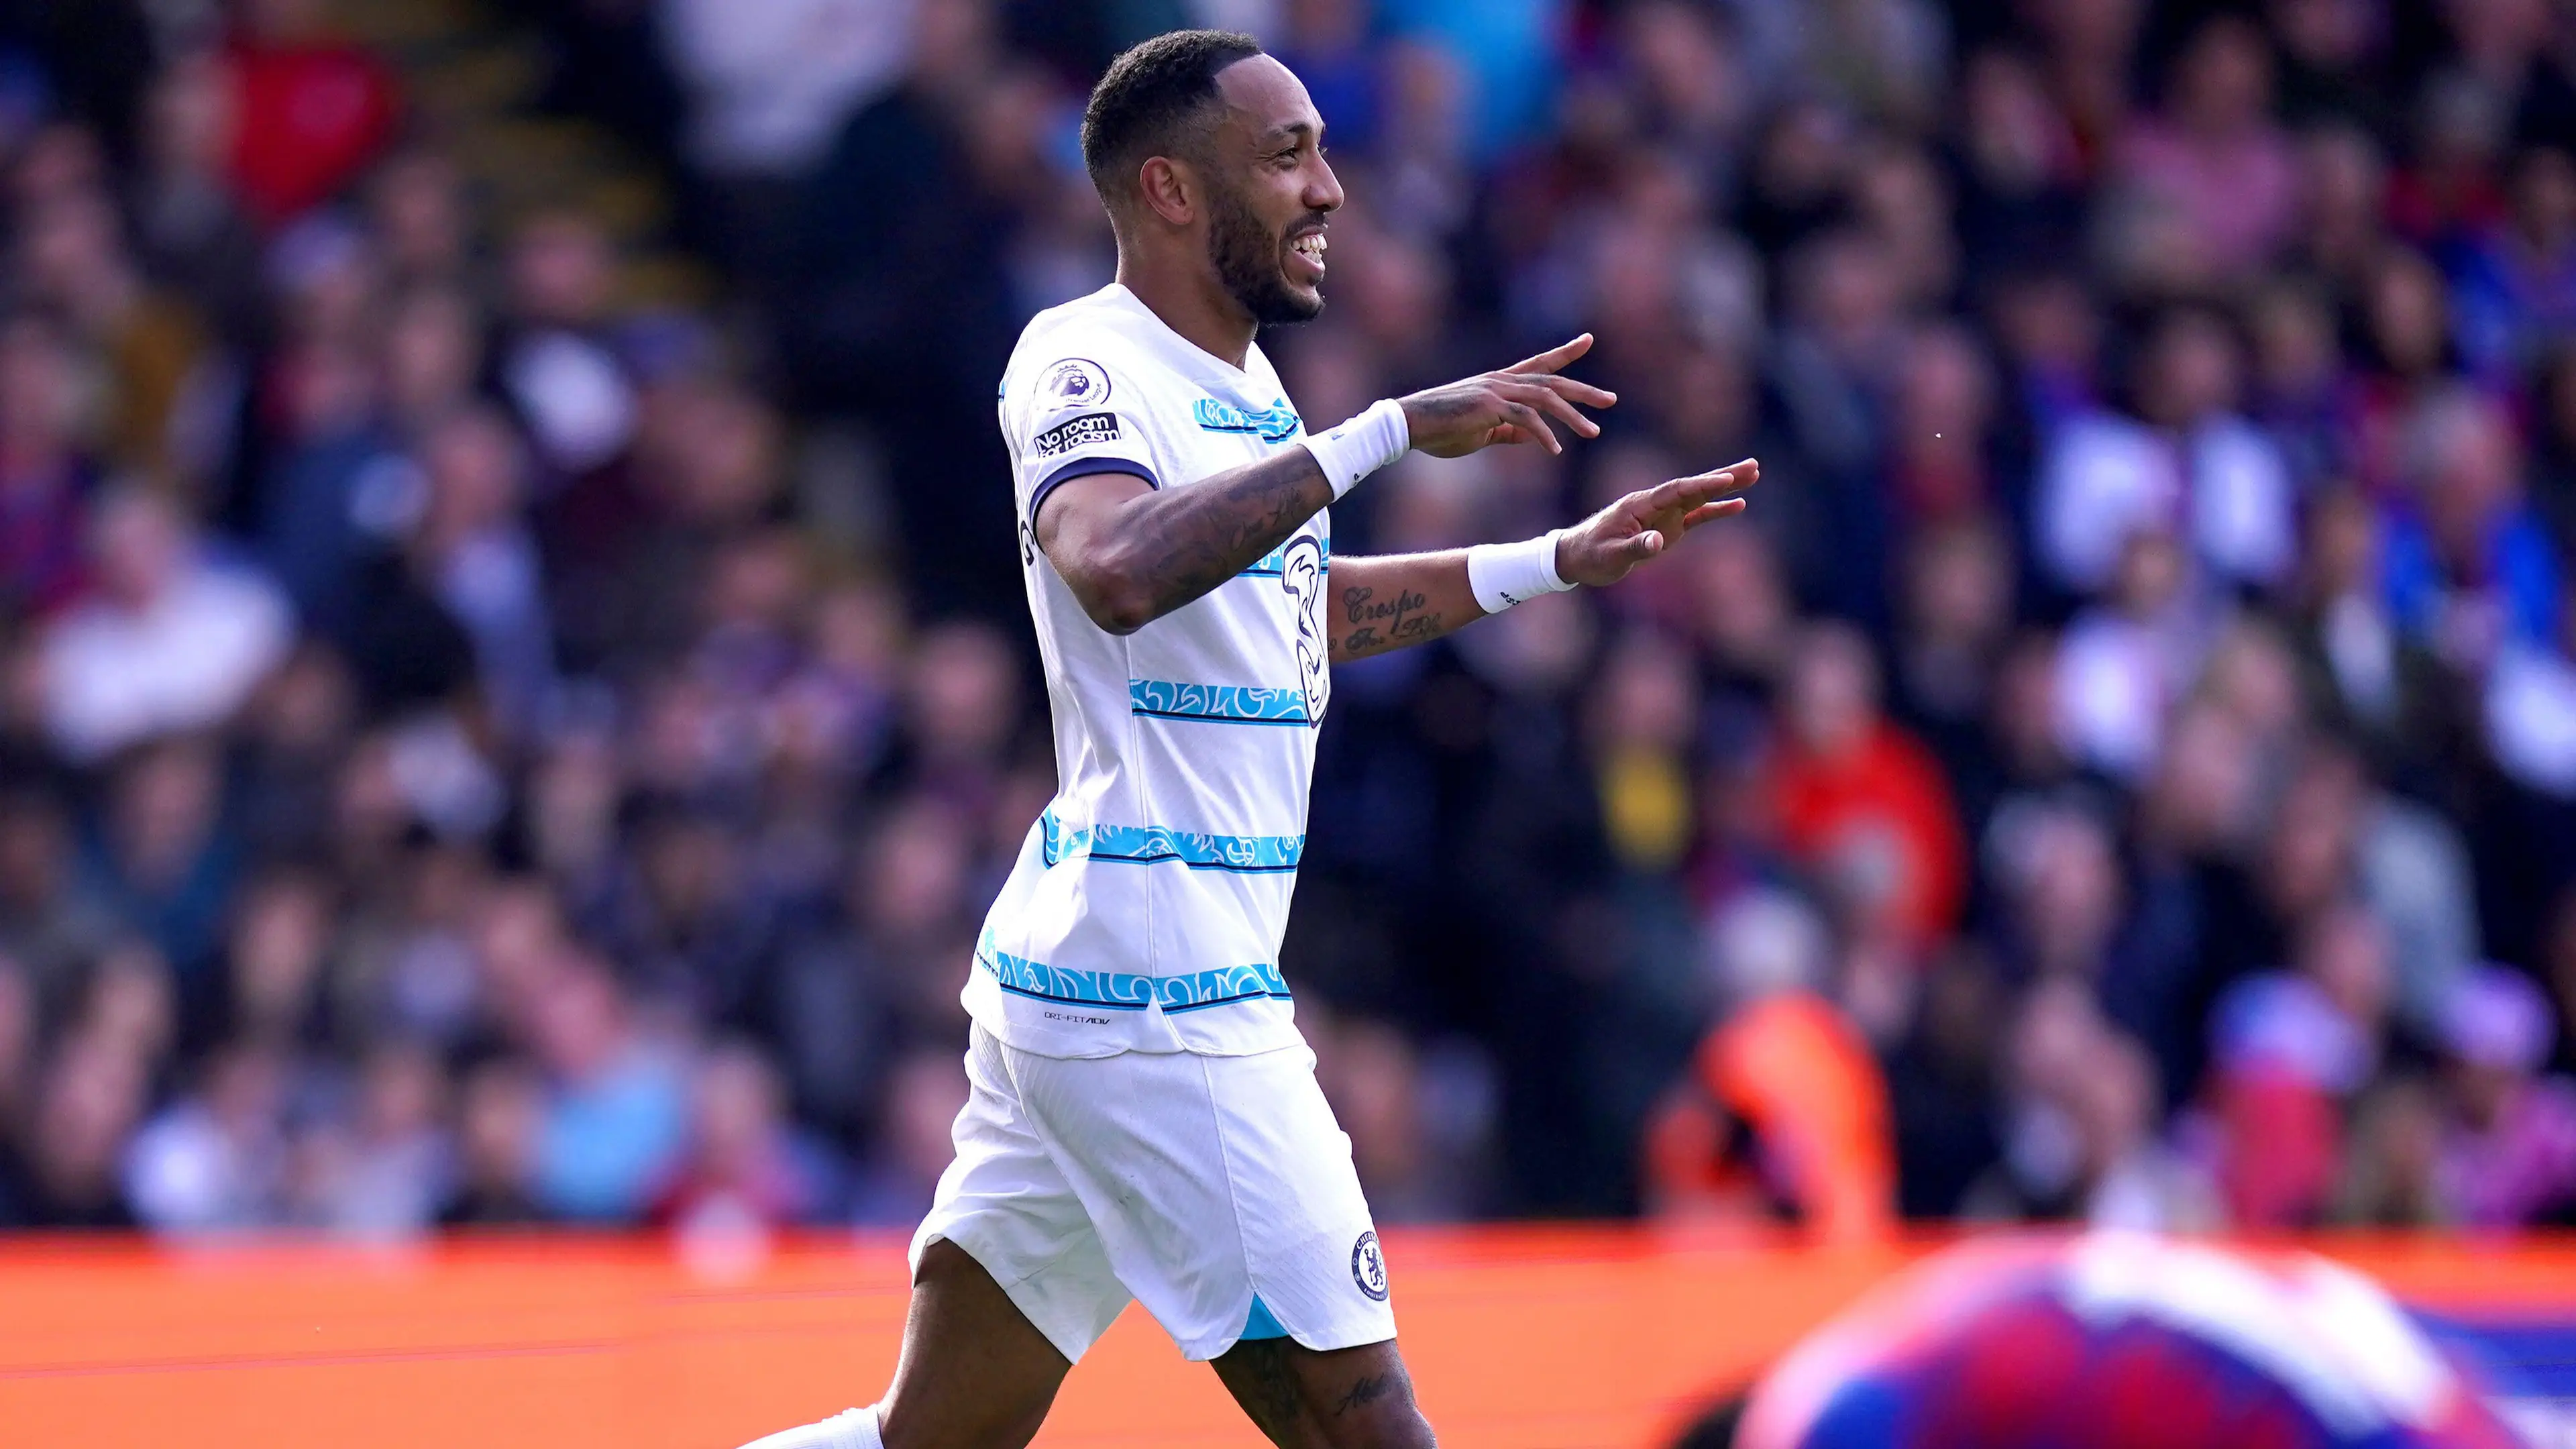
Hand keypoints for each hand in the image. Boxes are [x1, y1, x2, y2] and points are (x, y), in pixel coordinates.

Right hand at [1397, 334, 1616, 457]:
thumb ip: (1510, 432)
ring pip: (1545, 399)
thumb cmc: (1440, 429)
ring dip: (1572, 416)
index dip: (1565, 352)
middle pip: (1552, 381)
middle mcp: (1502, 381)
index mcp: (1500, 382)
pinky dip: (1543, 434)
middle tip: (1611, 400)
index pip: (1540, 363)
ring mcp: (1496, 391)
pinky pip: (1525, 420)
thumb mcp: (1482, 432)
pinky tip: (1555, 449)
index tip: (1588, 340)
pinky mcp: (1489, 407)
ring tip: (1593, 430)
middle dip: (1583, 390)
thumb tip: (1536, 438)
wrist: (1409, 424)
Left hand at [1554, 459, 1759, 587]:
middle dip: (1723, 476)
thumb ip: (1634, 548)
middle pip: (1693, 486)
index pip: (1676, 491)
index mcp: (1640, 504)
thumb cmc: (1591, 555)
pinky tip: (1739, 505)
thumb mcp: (1610, 556)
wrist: (1577, 556)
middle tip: (1753, 465)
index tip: (1726, 480)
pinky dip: (1716, 510)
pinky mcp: (1667, 527)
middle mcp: (1655, 504)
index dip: (1702, 485)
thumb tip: (1658, 542)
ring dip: (1725, 487)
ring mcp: (1663, 514)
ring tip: (1753, 475)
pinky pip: (1696, 516)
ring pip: (1699, 496)